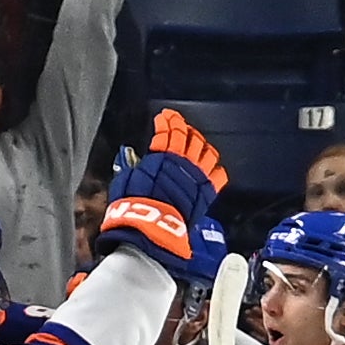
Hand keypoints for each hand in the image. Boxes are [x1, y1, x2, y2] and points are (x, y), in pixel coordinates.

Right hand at [100, 109, 226, 266]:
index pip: (167, 131)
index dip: (166, 122)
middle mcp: (183, 161)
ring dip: (201, 144)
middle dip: (183, 128)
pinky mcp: (206, 192)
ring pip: (207, 151)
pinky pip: (218, 174)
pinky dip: (215, 169)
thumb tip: (130, 159)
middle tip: (179, 125)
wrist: (151, 226)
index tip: (164, 117)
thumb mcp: (125, 179)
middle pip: (189, 136)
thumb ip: (131, 166)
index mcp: (163, 154)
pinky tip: (212, 167)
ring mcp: (197, 175)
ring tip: (197, 142)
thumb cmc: (134, 205)